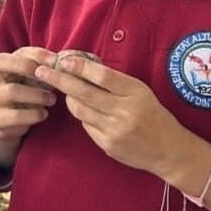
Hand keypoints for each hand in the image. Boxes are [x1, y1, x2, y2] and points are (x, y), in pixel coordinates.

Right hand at [0, 47, 58, 143]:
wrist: (9, 121)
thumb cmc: (26, 92)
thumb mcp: (32, 78)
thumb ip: (43, 69)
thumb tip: (63, 63)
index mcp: (4, 65)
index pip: (18, 52)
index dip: (38, 55)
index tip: (56, 61)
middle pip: (4, 64)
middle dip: (30, 68)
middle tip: (51, 79)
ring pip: (12, 91)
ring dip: (36, 94)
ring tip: (52, 99)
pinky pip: (15, 115)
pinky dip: (33, 114)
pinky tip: (44, 114)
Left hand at [34, 52, 189, 175]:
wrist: (169, 150)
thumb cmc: (154, 115)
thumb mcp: (141, 92)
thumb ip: (116, 82)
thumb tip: (83, 68)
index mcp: (135, 93)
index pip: (102, 76)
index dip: (80, 67)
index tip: (63, 60)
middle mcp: (124, 112)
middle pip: (84, 93)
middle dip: (59, 80)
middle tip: (41, 71)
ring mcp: (114, 130)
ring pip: (79, 110)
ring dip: (69, 98)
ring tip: (65, 90)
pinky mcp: (107, 145)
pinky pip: (86, 126)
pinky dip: (83, 116)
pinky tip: (85, 110)